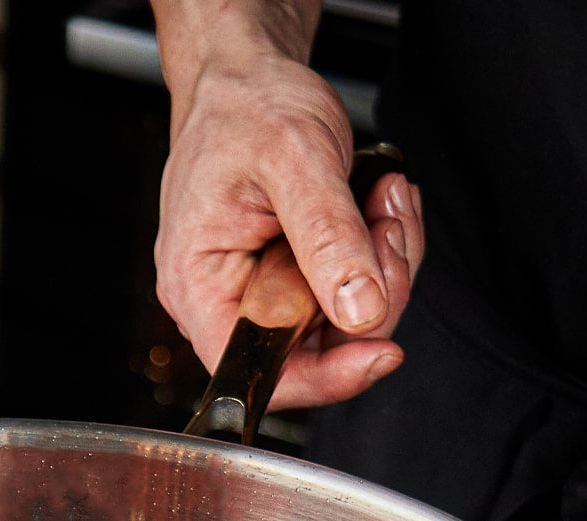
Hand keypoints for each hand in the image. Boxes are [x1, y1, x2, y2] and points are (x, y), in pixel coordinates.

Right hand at [153, 42, 424, 409]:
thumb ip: (327, 238)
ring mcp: (263, 294)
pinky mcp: (295, 280)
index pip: (260, 373)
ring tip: (381, 201)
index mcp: (199, 291)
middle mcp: (226, 304)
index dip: (324, 375)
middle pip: (315, 351)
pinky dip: (381, 252)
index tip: (380, 351)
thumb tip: (359, 311)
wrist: (246, 79)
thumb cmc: (246, 110)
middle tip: (386, 226)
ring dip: (385, 264)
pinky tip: (376, 206)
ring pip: (345, 322)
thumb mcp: (293, 161)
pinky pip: (353, 292)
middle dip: (372, 293)